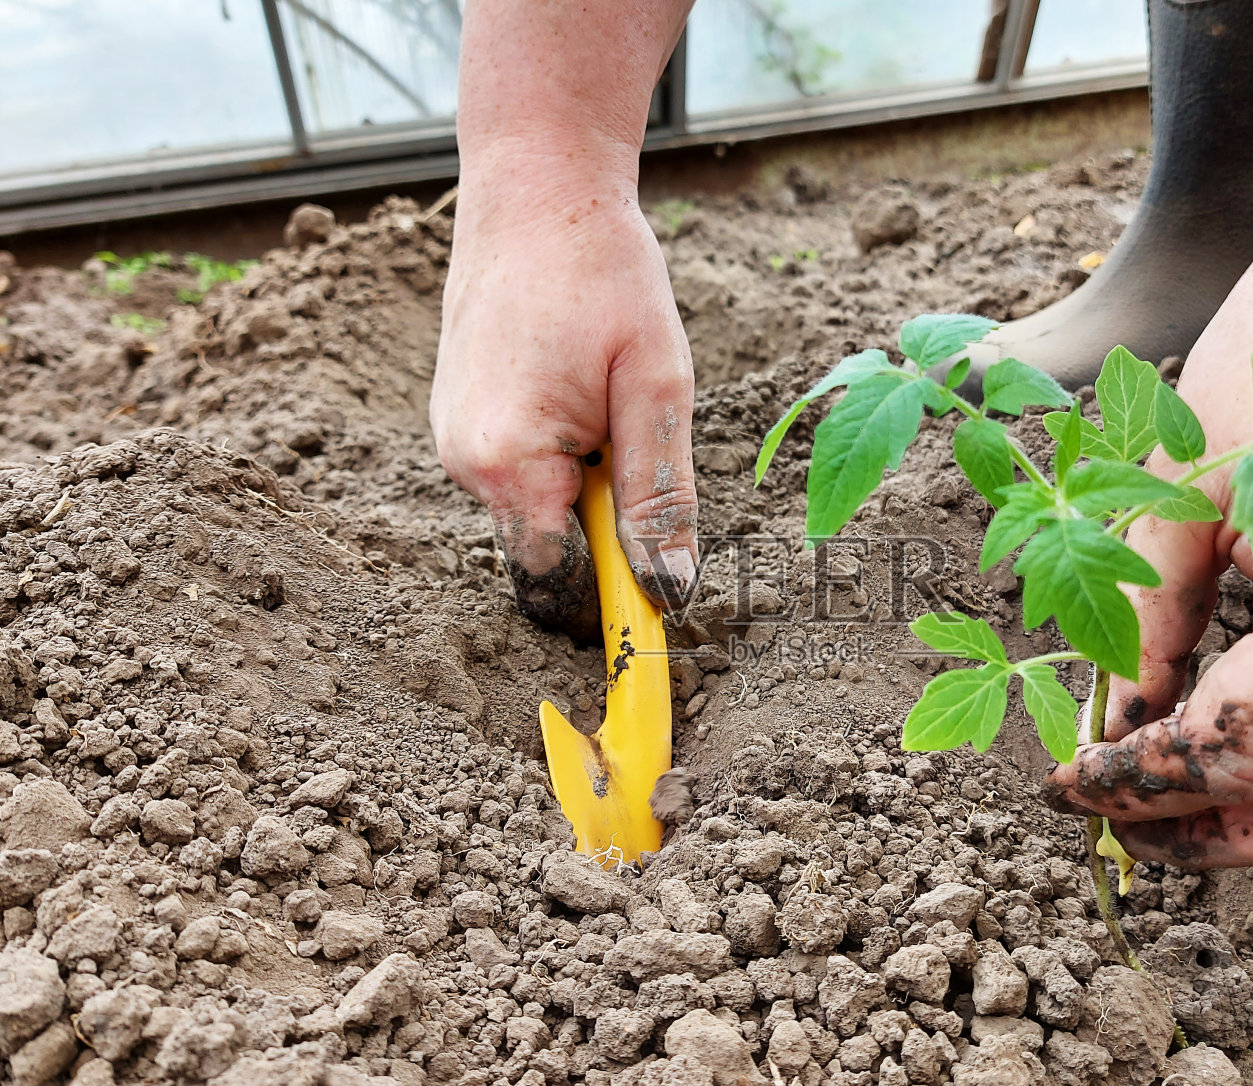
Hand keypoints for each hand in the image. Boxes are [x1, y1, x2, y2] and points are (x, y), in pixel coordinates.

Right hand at [430, 164, 697, 638]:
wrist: (534, 184)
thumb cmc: (601, 270)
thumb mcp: (656, 384)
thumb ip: (660, 495)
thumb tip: (669, 591)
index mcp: (507, 460)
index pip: (558, 579)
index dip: (612, 597)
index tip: (665, 603)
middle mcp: (463, 462)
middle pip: (550, 549)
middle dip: (607, 527)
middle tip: (640, 441)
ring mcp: (453, 441)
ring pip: (538, 510)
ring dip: (588, 485)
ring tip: (607, 396)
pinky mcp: (460, 422)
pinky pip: (521, 473)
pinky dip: (564, 458)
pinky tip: (581, 390)